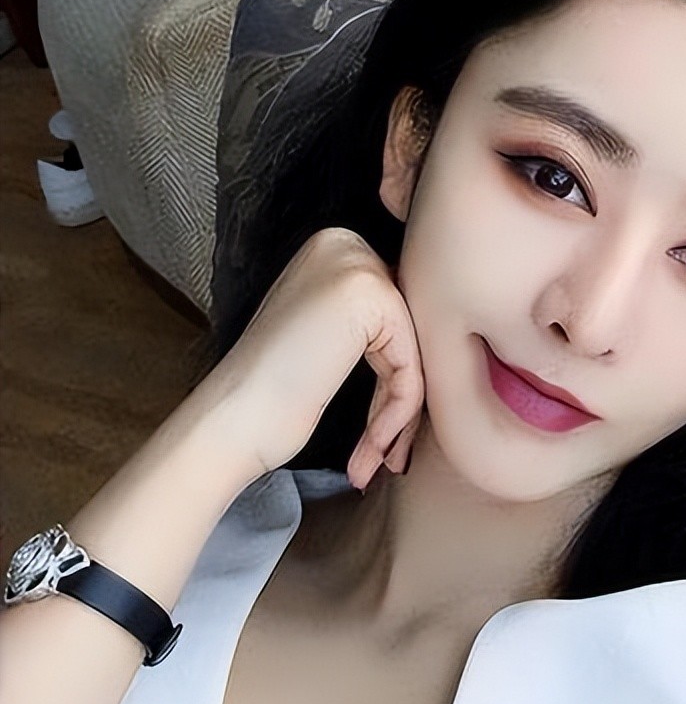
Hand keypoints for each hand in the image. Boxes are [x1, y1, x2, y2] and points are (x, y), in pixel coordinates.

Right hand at [206, 227, 424, 489]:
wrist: (231, 420)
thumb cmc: (274, 392)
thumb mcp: (332, 336)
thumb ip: (377, 323)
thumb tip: (437, 337)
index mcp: (335, 247)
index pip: (398, 319)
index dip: (396, 378)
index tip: (386, 431)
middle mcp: (345, 243)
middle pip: (409, 334)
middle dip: (402, 400)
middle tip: (386, 453)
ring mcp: (355, 264)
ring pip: (414, 354)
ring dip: (398, 417)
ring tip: (373, 460)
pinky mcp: (369, 295)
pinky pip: (411, 367)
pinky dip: (396, 416)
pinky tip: (372, 450)